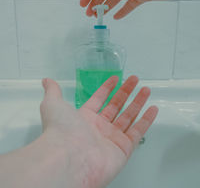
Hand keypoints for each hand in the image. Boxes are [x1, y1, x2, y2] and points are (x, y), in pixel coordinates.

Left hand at [41, 76, 157, 187]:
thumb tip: (46, 80)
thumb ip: (53, 91)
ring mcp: (111, 138)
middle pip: (116, 106)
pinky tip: (153, 108)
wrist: (68, 158)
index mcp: (84, 118)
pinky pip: (138, 131)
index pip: (99, 99)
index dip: (107, 88)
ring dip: (138, 103)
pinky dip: (146, 120)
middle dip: (126, 92)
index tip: (116, 78)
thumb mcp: (53, 104)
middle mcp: (98, 128)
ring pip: (129, 116)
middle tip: (135, 80)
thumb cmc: (60, 130)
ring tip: (146, 90)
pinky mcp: (123, 149)